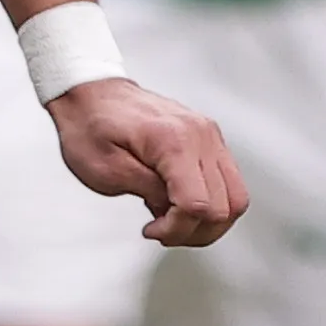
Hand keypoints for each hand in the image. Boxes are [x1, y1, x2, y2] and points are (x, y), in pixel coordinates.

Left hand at [48, 78, 240, 244]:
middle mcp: (200, 134)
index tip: (153, 229)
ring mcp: (208, 135)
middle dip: (194, 230)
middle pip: (226, 206)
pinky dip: (209, 203)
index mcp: (173, 140)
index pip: (198, 204)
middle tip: (163, 229)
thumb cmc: (91, 125)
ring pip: (235, 198)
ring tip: (171, 218)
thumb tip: (174, 209)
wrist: (90, 94)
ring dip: (208, 222)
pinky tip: (177, 202)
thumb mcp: (106, 169)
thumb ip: (147, 191)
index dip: (177, 228)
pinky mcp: (208, 139)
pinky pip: (227, 182)